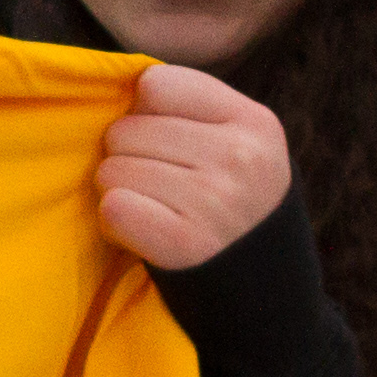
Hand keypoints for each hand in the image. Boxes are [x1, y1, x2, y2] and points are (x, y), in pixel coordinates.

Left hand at [96, 64, 288, 270]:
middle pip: (127, 128)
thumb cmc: (235, 206)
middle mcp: (239, 157)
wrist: (264, 292)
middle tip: (156, 185)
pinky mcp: (185, 244)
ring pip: (112, 169)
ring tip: (153, 209)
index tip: (165, 140)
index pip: (157, 84)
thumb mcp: (242, 146)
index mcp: (254, 122)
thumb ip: (193, 110)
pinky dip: (115, 222)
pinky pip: (113, 208)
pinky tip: (142, 231)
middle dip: (127, 156)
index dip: (146, 111)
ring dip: (118, 191)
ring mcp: (214, 201)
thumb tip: (124, 92)